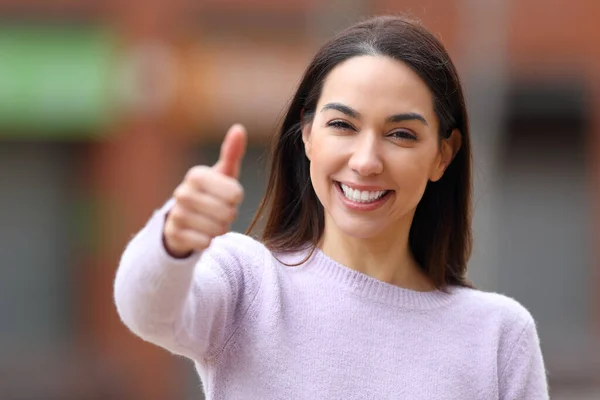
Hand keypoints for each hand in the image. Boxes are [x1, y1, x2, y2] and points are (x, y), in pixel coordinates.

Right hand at [163, 124, 246, 256]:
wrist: (183, 218)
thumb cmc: (211, 192)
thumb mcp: (223, 173)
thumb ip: (232, 153)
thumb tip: (239, 128)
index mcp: (196, 175)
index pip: (235, 193)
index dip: (236, 198)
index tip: (227, 196)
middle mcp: (182, 192)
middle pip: (227, 213)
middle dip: (229, 215)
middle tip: (220, 211)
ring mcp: (176, 214)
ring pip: (216, 230)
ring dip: (219, 229)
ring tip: (211, 221)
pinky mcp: (173, 234)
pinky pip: (204, 243)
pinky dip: (208, 241)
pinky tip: (201, 233)